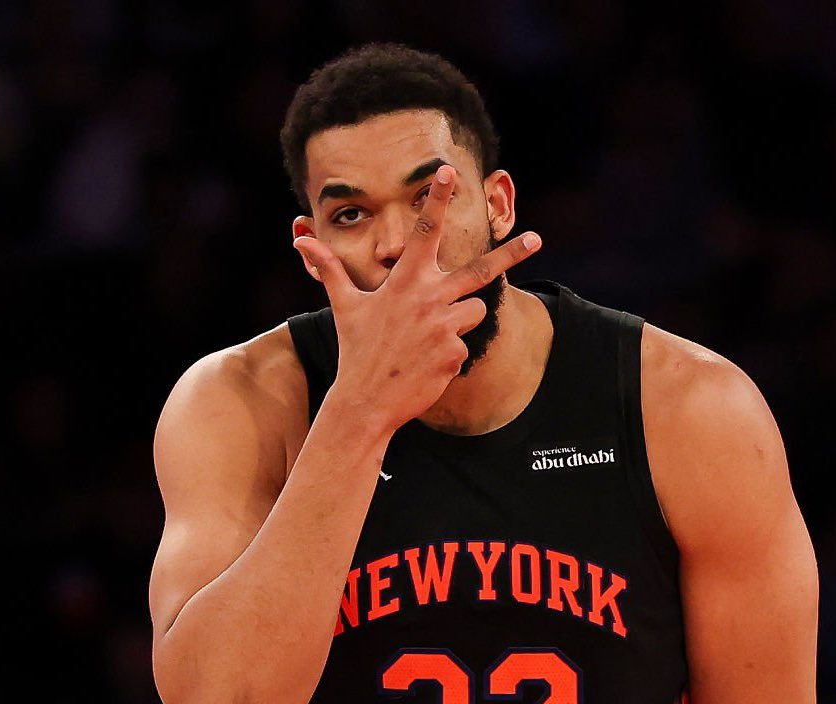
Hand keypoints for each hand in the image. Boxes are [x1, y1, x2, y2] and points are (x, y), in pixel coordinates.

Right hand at [292, 163, 541, 433]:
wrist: (366, 401)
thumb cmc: (356, 352)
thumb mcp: (344, 307)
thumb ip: (329, 270)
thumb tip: (299, 241)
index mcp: (405, 281)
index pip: (424, 231)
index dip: (436, 199)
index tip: (449, 171)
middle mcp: (428, 298)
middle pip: (480, 269)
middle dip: (511, 252)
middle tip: (537, 239)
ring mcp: (444, 326)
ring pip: (473, 311)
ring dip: (458, 321)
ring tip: (427, 341)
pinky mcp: (454, 352)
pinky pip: (464, 345)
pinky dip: (449, 354)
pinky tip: (427, 365)